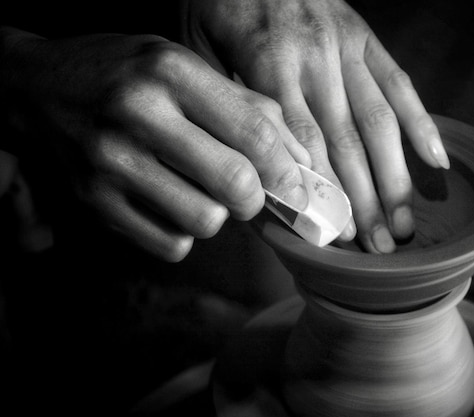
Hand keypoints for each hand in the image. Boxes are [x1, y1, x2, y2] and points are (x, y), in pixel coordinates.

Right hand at [0, 28, 310, 260]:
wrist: (33, 86)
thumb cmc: (121, 73)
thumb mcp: (182, 65)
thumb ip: (244, 105)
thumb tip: (299, 157)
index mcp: (170, 72)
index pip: (254, 131)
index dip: (287, 170)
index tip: (298, 187)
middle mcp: (139, 114)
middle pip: (235, 184)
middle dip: (255, 197)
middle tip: (247, 190)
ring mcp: (111, 162)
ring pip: (205, 221)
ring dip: (215, 214)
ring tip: (199, 192)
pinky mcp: (94, 201)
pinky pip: (170, 245)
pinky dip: (182, 233)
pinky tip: (170, 206)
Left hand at [181, 0, 449, 252]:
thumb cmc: (214, 5)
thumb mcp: (197, 52)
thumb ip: (226, 109)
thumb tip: (247, 175)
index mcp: (267, 62)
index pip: (302, 142)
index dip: (325, 192)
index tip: (338, 236)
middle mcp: (314, 57)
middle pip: (346, 141)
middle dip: (365, 201)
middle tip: (380, 249)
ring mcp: (345, 45)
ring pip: (377, 121)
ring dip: (395, 177)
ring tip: (406, 225)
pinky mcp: (364, 36)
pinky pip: (399, 82)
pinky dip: (421, 123)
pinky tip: (437, 161)